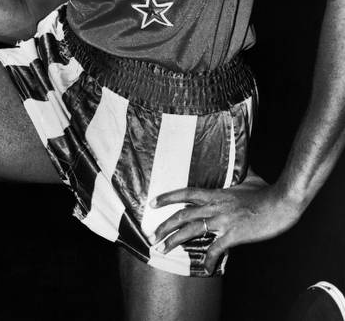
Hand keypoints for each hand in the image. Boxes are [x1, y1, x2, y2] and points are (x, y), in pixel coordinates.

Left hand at [151, 171, 300, 273]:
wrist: (282, 202)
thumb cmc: (267, 190)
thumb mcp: (248, 177)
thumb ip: (238, 174)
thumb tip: (239, 164)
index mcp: (216, 193)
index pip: (186, 193)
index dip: (168, 197)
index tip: (153, 202)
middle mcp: (215, 206)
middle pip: (183, 215)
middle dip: (165, 226)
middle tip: (153, 235)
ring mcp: (223, 221)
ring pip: (192, 231)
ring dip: (175, 241)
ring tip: (164, 250)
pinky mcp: (234, 235)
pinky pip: (216, 250)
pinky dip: (209, 260)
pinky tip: (206, 269)